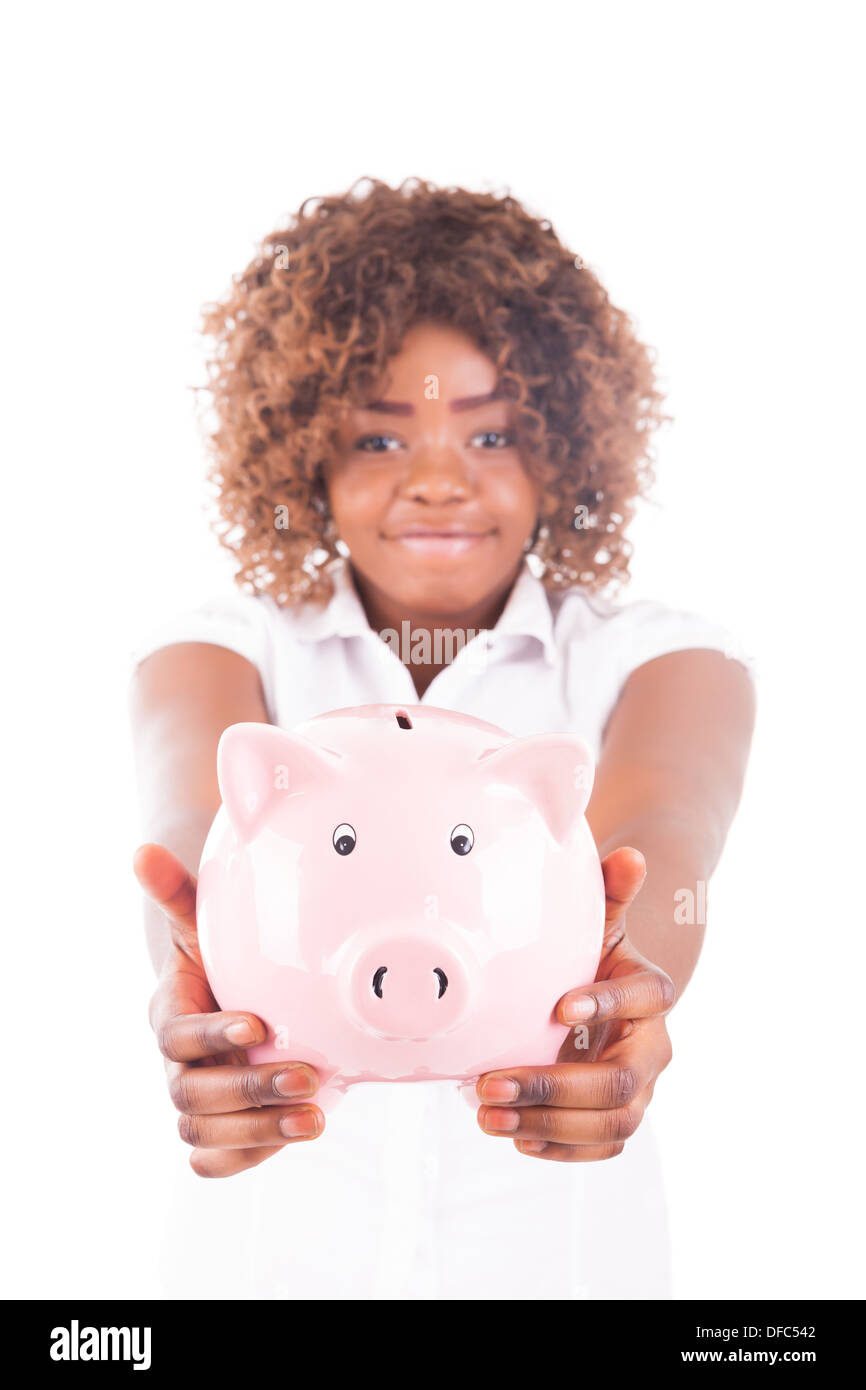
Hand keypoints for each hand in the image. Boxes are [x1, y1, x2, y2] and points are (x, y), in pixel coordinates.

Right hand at [133, 843, 325, 1176]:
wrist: (238, 991)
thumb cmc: (219, 953)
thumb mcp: (202, 921)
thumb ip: (178, 892)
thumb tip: (143, 851)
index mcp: (170, 1014)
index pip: (178, 1036)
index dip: (213, 1035)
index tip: (258, 1023)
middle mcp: (179, 1065)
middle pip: (193, 1094)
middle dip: (250, 1087)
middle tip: (307, 1075)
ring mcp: (201, 1100)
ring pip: (206, 1133)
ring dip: (259, 1130)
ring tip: (316, 1117)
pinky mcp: (225, 1127)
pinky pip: (218, 1160)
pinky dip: (248, 1157)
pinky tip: (294, 1139)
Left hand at [475, 847, 674, 1161]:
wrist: (604, 1001)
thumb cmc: (593, 958)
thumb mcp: (598, 924)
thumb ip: (610, 894)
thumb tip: (628, 856)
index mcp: (650, 992)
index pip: (643, 998)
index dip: (605, 1003)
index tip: (557, 1006)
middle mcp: (653, 1047)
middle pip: (619, 1080)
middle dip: (553, 1086)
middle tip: (490, 1084)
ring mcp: (639, 1090)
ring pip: (611, 1122)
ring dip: (547, 1124)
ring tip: (487, 1114)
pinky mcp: (618, 1121)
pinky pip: (602, 1148)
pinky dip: (560, 1150)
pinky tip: (515, 1137)